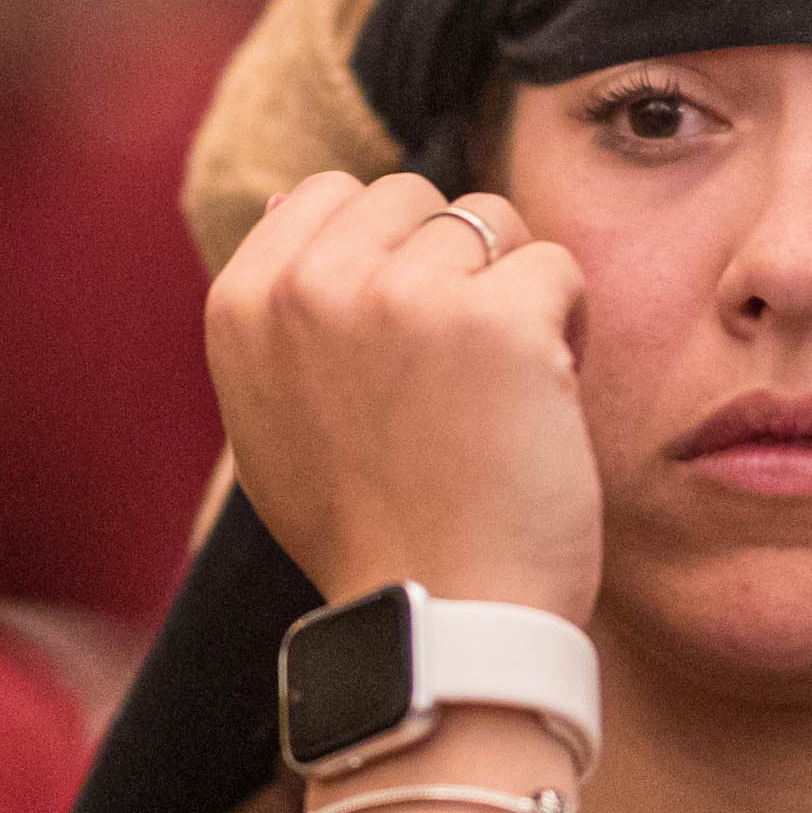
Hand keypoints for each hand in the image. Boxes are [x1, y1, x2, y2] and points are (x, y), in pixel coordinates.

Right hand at [206, 171, 600, 621]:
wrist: (439, 620)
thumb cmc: (369, 531)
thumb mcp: (274, 417)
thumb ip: (279, 312)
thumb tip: (287, 194)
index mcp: (244, 305)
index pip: (328, 192)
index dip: (385, 254)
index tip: (399, 345)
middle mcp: (310, 287)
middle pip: (414, 197)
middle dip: (450, 265)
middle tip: (452, 374)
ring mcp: (400, 298)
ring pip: (490, 219)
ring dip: (511, 292)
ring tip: (494, 389)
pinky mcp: (494, 321)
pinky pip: (555, 267)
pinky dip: (567, 327)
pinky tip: (540, 402)